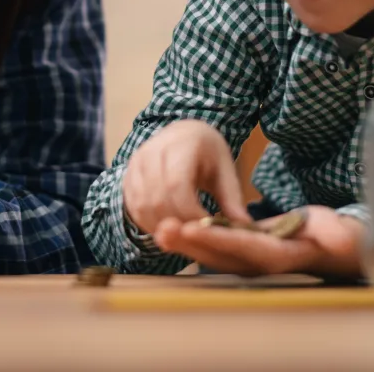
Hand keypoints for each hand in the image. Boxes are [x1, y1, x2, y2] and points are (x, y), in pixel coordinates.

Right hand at [122, 119, 247, 233]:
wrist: (183, 133)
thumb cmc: (207, 152)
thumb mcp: (225, 170)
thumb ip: (232, 198)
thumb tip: (246, 228)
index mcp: (182, 144)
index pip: (177, 185)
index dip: (190, 214)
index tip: (207, 230)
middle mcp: (153, 151)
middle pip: (158, 199)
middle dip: (177, 225)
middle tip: (196, 240)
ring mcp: (136, 163)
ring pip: (142, 206)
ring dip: (161, 227)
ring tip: (182, 236)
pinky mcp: (128, 175)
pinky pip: (133, 206)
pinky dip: (149, 224)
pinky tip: (167, 229)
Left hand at [153, 206, 365, 277]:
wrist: (328, 248)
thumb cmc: (335, 236)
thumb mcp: (339, 232)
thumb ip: (339, 235)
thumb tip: (344, 240)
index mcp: (278, 256)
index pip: (244, 246)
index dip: (218, 237)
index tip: (192, 226)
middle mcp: (258, 264)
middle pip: (218, 254)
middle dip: (190, 242)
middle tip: (164, 227)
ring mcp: (246, 261)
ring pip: (209, 253)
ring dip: (184, 243)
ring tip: (160, 227)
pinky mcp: (238, 253)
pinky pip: (210, 248)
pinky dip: (190, 239)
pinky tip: (168, 228)